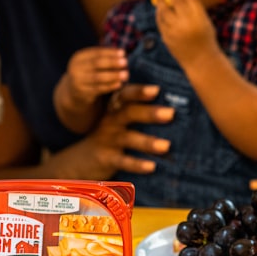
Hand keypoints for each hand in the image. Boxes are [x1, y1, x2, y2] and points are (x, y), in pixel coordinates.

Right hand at [43, 83, 174, 179]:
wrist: (83, 159)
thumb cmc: (111, 135)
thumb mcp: (118, 119)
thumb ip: (138, 110)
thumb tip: (174, 106)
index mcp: (116, 109)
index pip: (126, 96)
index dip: (140, 92)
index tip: (157, 89)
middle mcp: (111, 121)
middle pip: (129, 114)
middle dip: (149, 113)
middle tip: (171, 113)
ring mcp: (108, 140)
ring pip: (129, 139)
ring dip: (148, 142)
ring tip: (166, 145)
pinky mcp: (107, 159)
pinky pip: (123, 161)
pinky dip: (137, 164)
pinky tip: (152, 166)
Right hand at [64, 47, 127, 103]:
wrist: (74, 92)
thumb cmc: (88, 74)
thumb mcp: (90, 63)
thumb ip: (103, 58)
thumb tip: (122, 53)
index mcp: (78, 57)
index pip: (96, 53)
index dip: (110, 52)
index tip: (123, 52)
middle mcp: (76, 68)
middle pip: (97, 64)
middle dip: (112, 62)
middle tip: (125, 62)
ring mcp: (78, 81)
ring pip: (98, 77)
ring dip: (114, 75)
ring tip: (126, 75)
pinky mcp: (82, 93)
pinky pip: (99, 89)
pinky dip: (110, 86)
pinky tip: (119, 84)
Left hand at [153, 0, 217, 64]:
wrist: (201, 60)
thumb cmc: (205, 37)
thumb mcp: (205, 21)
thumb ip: (197, 7)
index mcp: (198, 17)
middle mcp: (185, 22)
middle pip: (174, 2)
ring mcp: (174, 31)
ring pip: (163, 11)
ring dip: (160, 2)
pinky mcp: (166, 38)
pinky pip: (159, 22)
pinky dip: (159, 14)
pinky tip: (159, 10)